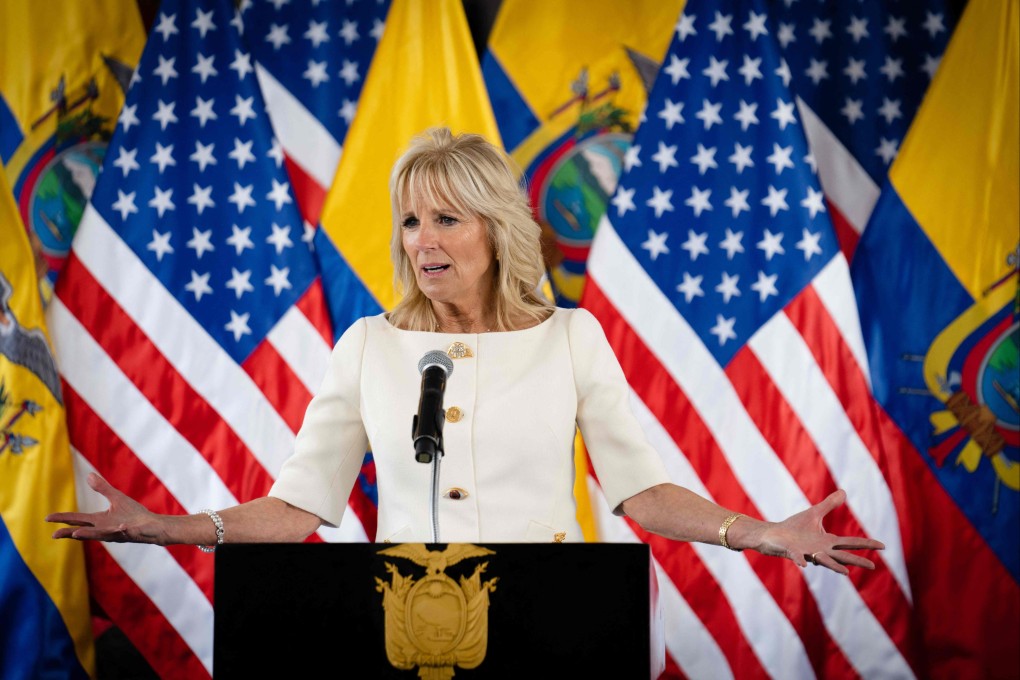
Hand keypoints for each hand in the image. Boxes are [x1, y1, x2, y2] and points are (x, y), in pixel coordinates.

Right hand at [45, 472, 165, 544]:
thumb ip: (102, 488)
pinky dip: (119, 531)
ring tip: (74, 534)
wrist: (151, 525)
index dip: (63, 518)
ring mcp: (116, 533)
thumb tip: (89, 475)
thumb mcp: (116, 498)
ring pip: (100, 535)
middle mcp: (104, 529)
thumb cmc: (133, 514)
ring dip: (88, 534)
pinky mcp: (129, 534)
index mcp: (99, 521)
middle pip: (83, 531)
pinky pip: (123, 533)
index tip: (47, 518)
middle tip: (54, 534)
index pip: (77, 520)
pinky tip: (119, 528)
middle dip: (68, 532)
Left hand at [752, 489, 884, 574]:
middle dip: (856, 561)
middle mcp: (819, 550)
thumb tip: (844, 492)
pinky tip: (804, 564)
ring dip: (833, 566)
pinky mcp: (791, 551)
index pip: (850, 543)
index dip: (866, 544)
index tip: (883, 546)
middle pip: (841, 556)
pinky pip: (797, 557)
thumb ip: (829, 505)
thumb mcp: (814, 514)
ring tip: (846, 573)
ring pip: (822, 561)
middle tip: (873, 566)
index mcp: (827, 542)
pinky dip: (800, 560)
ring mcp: (806, 552)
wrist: (773, 535)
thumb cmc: (794, 528)